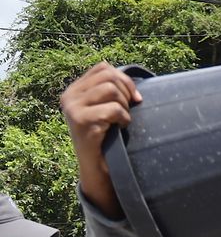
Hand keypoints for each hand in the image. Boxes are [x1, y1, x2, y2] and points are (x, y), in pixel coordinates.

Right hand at [60, 62, 142, 215]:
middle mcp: (69, 96)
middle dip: (127, 91)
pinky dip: (123, 118)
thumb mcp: (105, 110)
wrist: (98, 168)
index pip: (103, 68)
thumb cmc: (107, 138)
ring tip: (121, 120)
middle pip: (108, 75)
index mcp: (75, 90)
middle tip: (130, 110)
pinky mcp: (80, 121)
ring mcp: (72, 108)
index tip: (135, 98)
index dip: (124, 79)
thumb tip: (131, 80)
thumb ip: (109, 92)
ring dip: (124, 105)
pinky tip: (120, 128)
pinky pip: (112, 109)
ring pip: (111, 89)